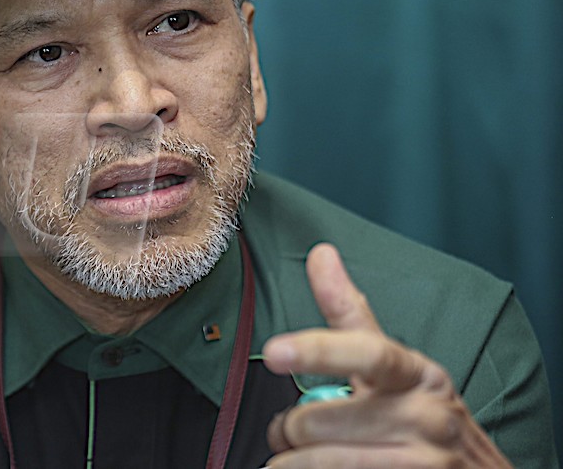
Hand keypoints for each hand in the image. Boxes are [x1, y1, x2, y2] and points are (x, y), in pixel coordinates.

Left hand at [261, 243, 511, 467]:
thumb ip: (351, 314)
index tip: (275, 350)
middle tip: (284, 431)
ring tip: (291, 459)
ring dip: (290, 463)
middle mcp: (425, 416)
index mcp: (417, 374)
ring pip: (320, 459)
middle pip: (320, 419)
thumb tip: (320, 253)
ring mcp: (422, 462)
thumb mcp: (400, 366)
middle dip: (285, 428)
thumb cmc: (426, 417)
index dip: (318, 351)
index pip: (368, 353)